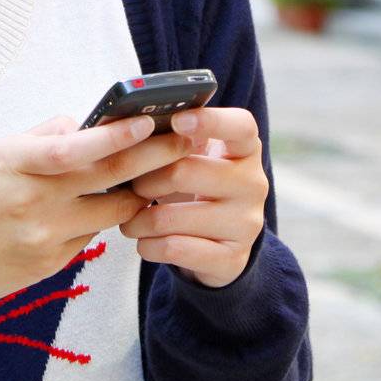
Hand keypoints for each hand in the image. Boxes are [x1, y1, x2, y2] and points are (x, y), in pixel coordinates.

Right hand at [0, 113, 197, 307]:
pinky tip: (113, 203)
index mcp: (12, 164)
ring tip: (157, 172)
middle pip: (106, 178)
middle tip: (183, 140)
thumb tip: (83, 124)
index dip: (115, 135)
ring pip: (110, 211)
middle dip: (151, 158)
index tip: (148, 119)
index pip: (73, 149)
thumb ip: (39, 138)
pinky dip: (103, 217)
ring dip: (136, 191)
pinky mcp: (48, 266)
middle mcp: (31, 201)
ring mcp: (42, 238)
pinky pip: (90, 236)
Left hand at [118, 107, 268, 288]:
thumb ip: (174, 137)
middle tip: (130, 186)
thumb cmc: (195, 187)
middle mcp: (253, 184)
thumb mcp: (193, 158)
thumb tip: (126, 122)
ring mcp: (246, 224)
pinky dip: (148, 245)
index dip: (209, 120)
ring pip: (171, 217)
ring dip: (138, 220)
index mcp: (245, 149)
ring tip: (129, 219)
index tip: (176, 120)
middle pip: (185, 171)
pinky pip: (174, 249)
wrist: (218, 244)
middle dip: (144, 180)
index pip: (240, 125)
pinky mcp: (232, 259)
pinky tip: (145, 241)